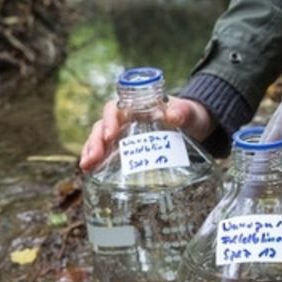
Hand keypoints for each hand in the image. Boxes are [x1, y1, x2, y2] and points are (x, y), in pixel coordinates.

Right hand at [79, 97, 214, 171]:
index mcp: (136, 108)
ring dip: (90, 153)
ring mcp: (124, 137)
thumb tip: (173, 115)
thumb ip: (184, 111)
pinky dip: (97, 163)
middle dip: (94, 142)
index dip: (109, 120)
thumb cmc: (189, 116)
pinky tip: (91, 174)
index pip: (114, 109)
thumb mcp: (190, 113)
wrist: (195, 128)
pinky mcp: (126, 152)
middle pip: (102, 127)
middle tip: (93, 158)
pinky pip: (106, 155)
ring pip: (100, 142)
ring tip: (86, 168)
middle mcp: (125, 121)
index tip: (110, 135)